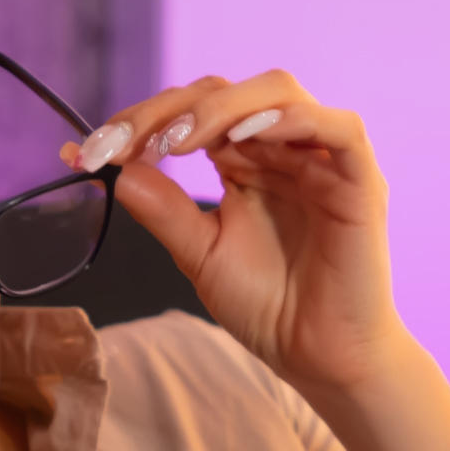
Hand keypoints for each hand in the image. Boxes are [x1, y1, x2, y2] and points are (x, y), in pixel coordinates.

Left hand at [58, 69, 411, 394]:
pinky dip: (291, 121)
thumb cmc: (268, 307)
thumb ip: (164, 211)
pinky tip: (244, 138)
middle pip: (227, 91)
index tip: (89, 150)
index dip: (140, 121)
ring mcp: (323, 159)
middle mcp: (283, 148)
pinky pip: (339, 128)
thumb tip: (116, 171)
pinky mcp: (360, 180)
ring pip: (278, 92)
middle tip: (120, 143)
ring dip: (221, 107)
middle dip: (167, 110)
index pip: (192, 112)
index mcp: (246, 160)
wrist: (319, 359)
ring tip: (176, 141)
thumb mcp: (200, 255)